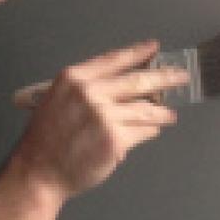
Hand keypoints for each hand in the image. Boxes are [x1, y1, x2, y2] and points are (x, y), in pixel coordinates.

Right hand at [14, 40, 188, 201]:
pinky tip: (153, 130)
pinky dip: (150, 131)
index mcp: (74, 79)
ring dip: (161, 112)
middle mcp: (90, 93)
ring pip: (145, 109)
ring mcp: (104, 116)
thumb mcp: (57, 101)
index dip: (137, 53)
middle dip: (164, 77)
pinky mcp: (115, 140)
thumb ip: (86, 90)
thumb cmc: (45, 140)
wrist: (38, 171)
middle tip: (180, 76)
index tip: (153, 48)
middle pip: (137, 81)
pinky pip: (142, 131)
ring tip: (169, 113)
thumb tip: (122, 86)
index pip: (114, 59)